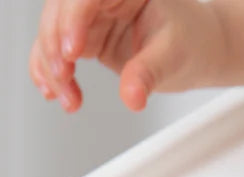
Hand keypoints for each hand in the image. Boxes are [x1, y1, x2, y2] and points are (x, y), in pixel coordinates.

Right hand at [29, 0, 225, 112]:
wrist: (195, 49)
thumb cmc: (190, 41)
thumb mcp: (172, 57)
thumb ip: (148, 74)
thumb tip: (132, 97)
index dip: (73, 20)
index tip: (72, 53)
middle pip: (60, 11)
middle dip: (54, 46)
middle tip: (63, 79)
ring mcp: (92, 17)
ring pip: (52, 32)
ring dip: (50, 66)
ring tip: (67, 98)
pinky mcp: (86, 37)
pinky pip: (56, 50)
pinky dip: (48, 71)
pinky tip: (53, 92)